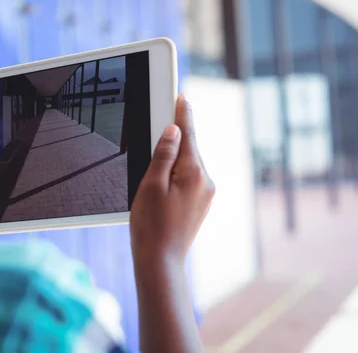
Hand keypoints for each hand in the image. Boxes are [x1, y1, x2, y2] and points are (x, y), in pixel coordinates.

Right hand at [130, 93, 214, 263]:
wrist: (161, 261)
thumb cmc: (151, 226)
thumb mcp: (151, 185)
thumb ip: (164, 155)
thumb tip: (174, 130)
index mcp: (193, 173)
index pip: (188, 135)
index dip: (183, 114)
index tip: (182, 96)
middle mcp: (206, 182)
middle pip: (190, 148)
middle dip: (178, 134)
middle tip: (166, 116)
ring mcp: (206, 194)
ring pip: (190, 163)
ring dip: (177, 155)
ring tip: (160, 154)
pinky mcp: (201, 204)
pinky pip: (191, 177)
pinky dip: (179, 170)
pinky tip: (166, 177)